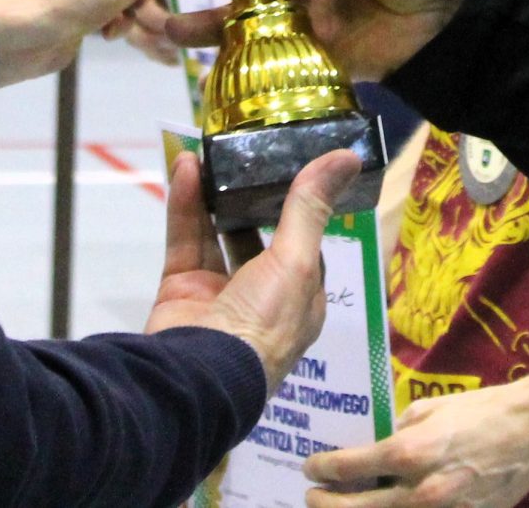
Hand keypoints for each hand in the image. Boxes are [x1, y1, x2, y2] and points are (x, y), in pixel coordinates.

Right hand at [147, 149, 362, 392]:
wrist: (195, 377)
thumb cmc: (262, 324)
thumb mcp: (295, 263)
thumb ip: (310, 207)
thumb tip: (348, 157)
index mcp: (300, 300)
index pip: (304, 244)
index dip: (299, 206)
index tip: (292, 165)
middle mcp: (261, 298)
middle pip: (258, 236)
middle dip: (251, 197)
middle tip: (248, 153)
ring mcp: (218, 295)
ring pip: (217, 234)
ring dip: (214, 194)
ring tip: (212, 150)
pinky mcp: (180, 291)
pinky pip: (186, 241)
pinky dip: (185, 206)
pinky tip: (186, 169)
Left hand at [302, 378, 528, 507]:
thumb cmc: (484, 410)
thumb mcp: (433, 407)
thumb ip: (401, 430)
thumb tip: (378, 446)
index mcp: (410, 451)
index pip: (349, 467)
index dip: (322, 468)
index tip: (311, 467)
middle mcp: (420, 490)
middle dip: (326, 504)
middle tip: (312, 497)